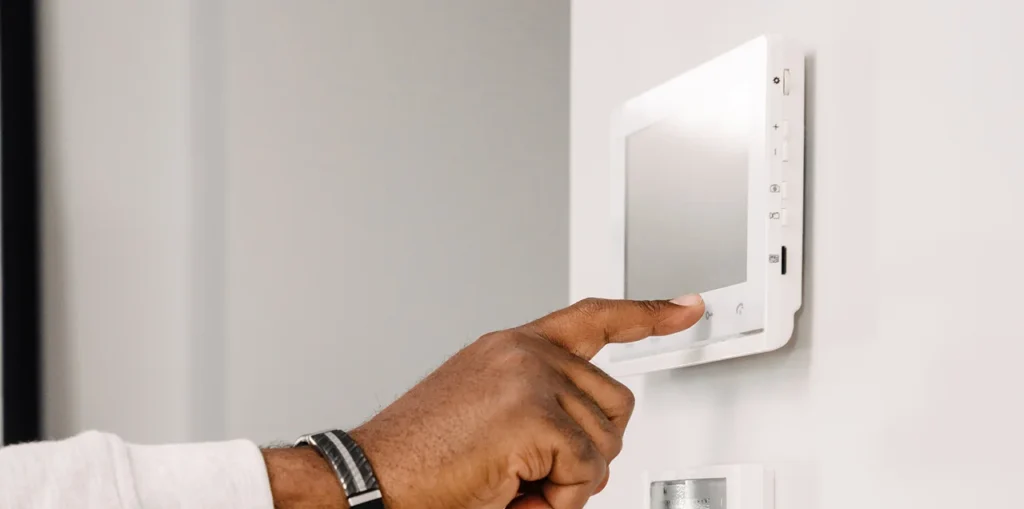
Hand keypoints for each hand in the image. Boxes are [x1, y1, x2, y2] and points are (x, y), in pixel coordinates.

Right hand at [349, 295, 704, 508]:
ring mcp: (528, 378)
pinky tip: (514, 492)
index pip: (593, 318)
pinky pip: (587, 471)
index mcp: (512, 347)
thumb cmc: (422, 457)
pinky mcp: (531, 414)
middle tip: (529, 472)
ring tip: (512, 481)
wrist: (371, 481)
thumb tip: (597, 433)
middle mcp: (523, 352)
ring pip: (605, 442)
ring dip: (569, 480)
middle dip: (586, 452)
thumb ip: (540, 401)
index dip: (646, 313)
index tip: (685, 308)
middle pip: (614, 404)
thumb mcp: (488, 413)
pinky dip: (560, 500)